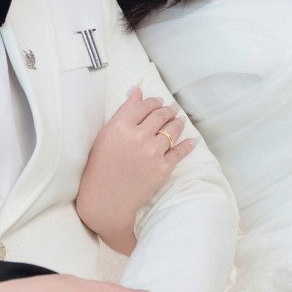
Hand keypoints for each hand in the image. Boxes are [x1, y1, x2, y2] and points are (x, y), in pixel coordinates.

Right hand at [76, 87, 194, 255]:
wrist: (106, 200)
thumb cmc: (100, 167)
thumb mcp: (105, 136)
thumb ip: (123, 112)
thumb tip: (139, 91)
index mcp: (120, 126)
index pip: (144, 105)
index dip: (153, 102)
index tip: (158, 102)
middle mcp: (138, 136)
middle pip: (160, 115)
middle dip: (168, 110)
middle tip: (171, 109)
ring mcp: (152, 152)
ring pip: (173, 129)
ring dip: (178, 123)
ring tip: (179, 121)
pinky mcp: (163, 168)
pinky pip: (180, 151)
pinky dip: (188, 144)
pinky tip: (191, 140)